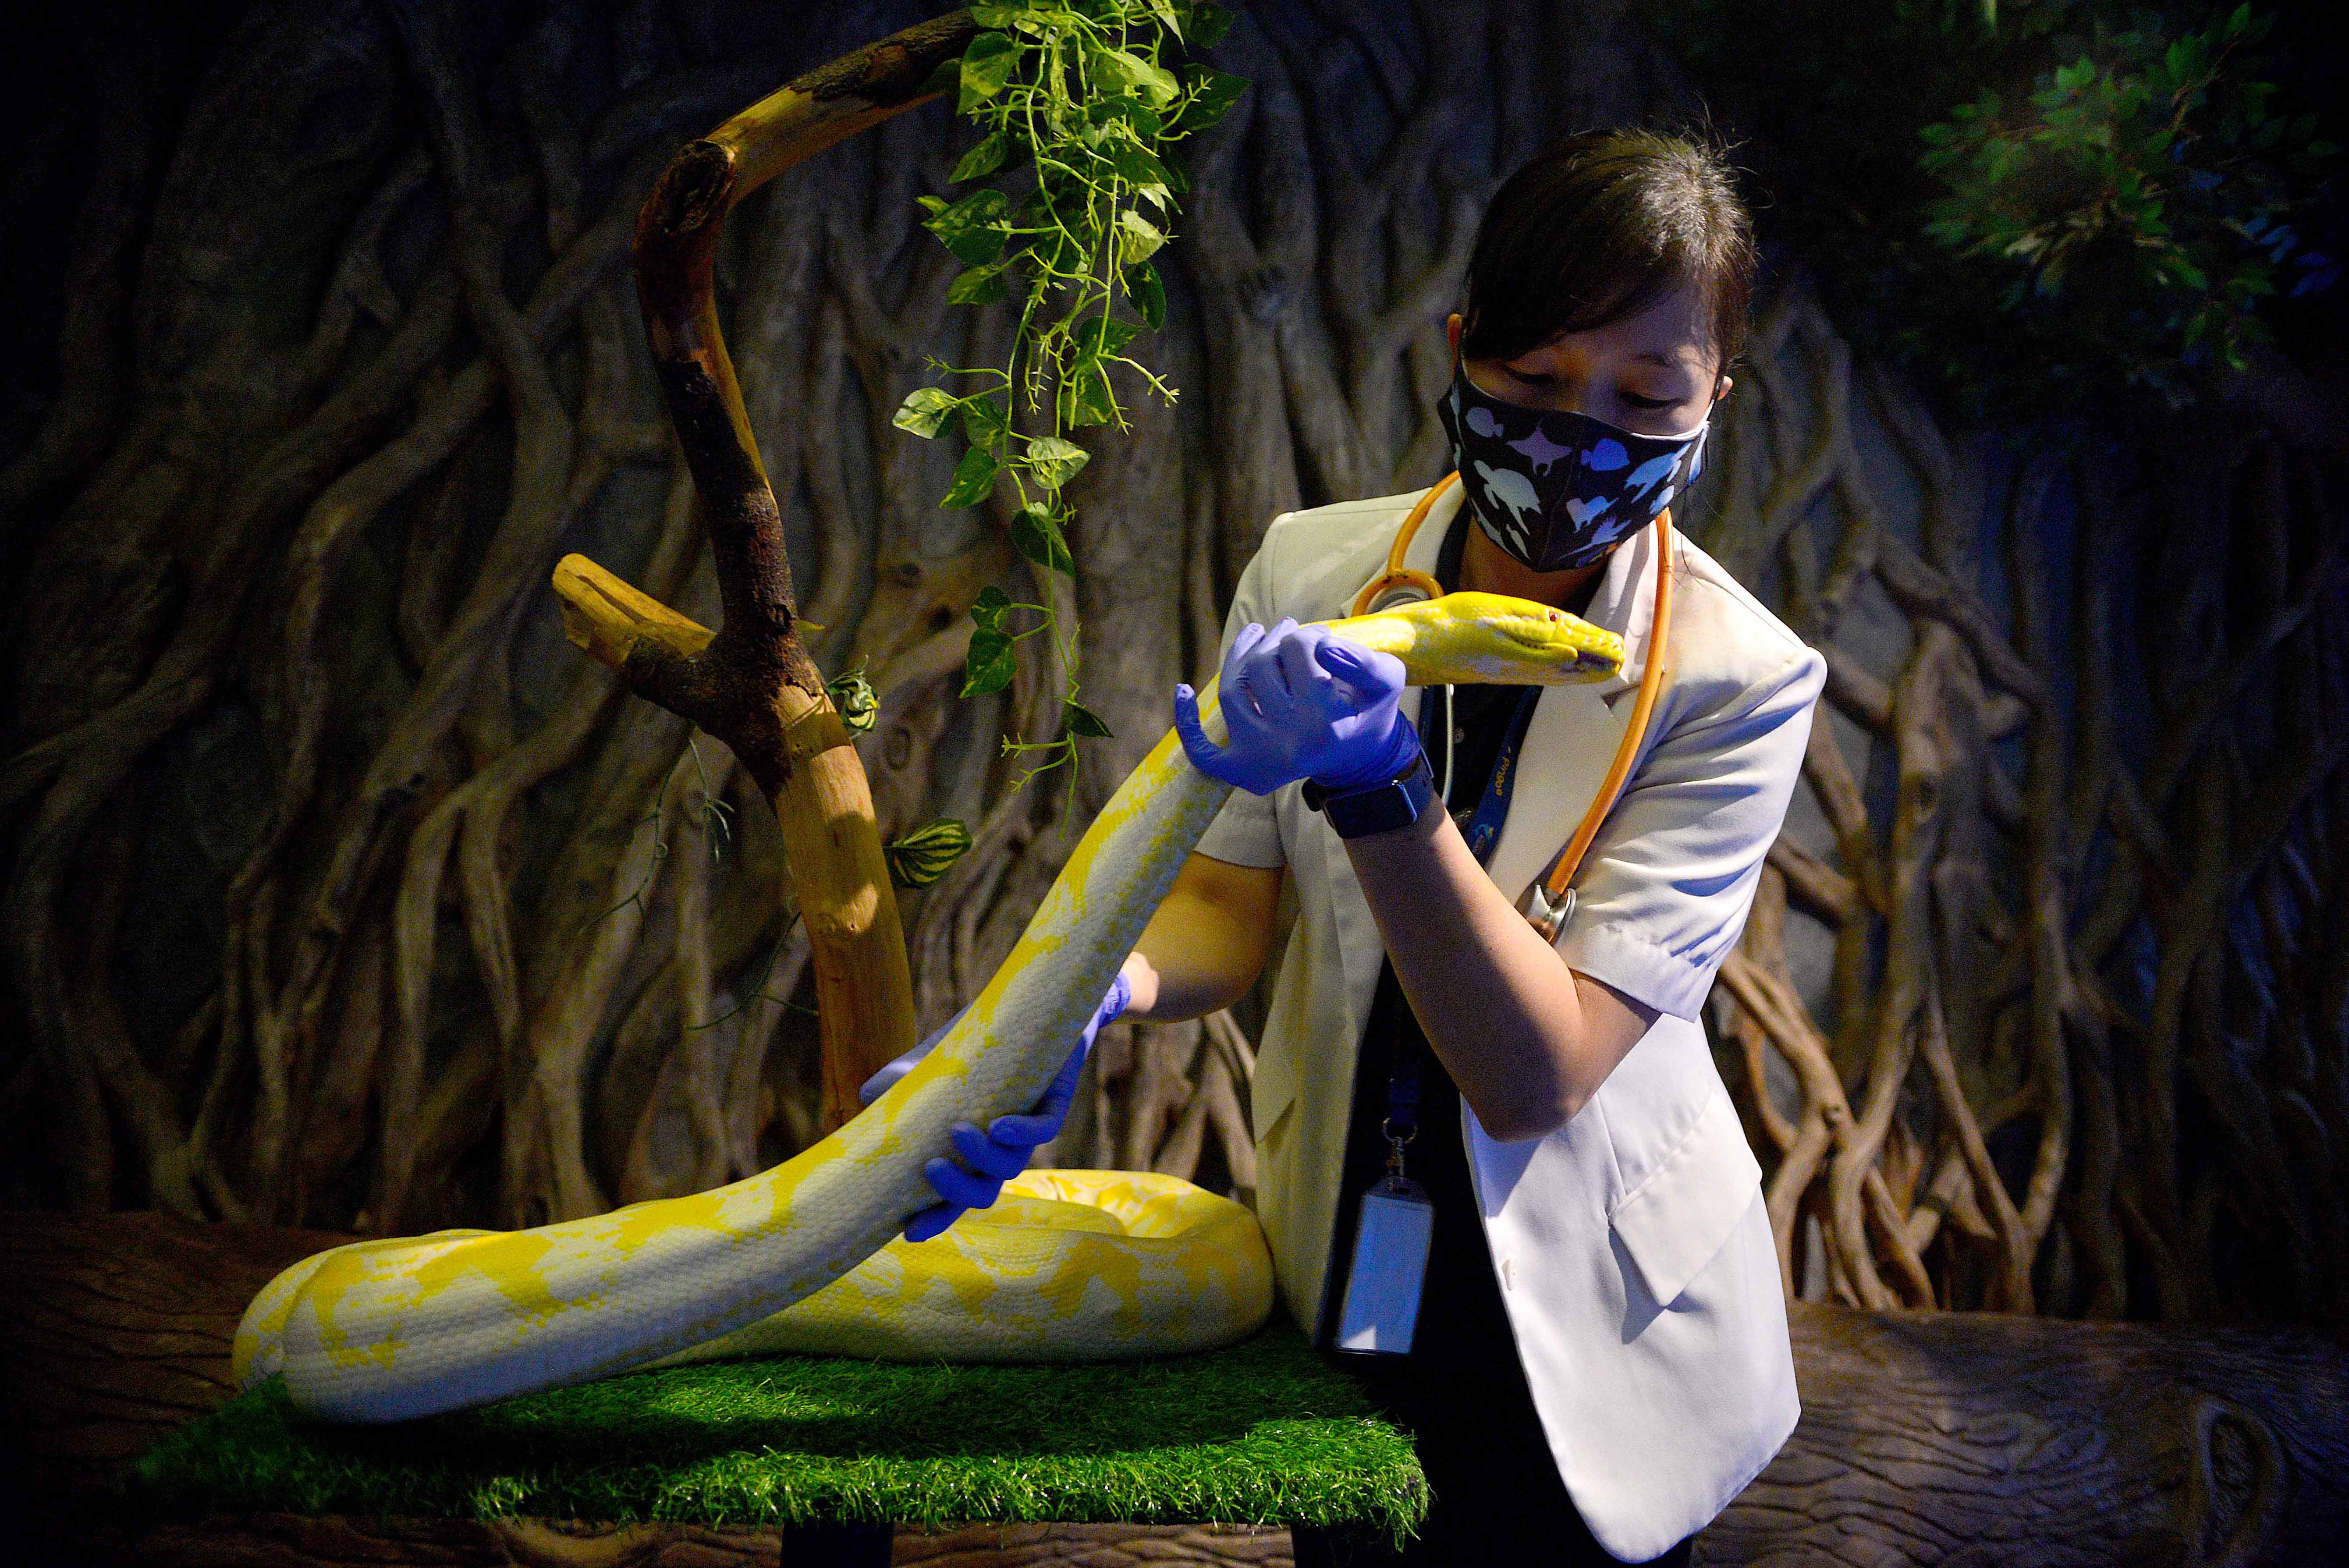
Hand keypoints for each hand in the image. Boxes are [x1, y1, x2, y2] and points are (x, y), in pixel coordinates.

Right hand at [889, 971, 1130, 1243]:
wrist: (1032, 1010)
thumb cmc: (974, 1045)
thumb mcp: (929, 1062)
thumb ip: (899, 1082)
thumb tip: (867, 1098)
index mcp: (968, 1151)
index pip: (952, 1198)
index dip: (935, 1218)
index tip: (909, 1230)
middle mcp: (998, 1149)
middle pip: (982, 1194)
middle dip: (955, 1192)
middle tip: (930, 1167)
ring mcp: (1027, 1129)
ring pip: (1010, 1166)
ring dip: (983, 1157)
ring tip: (959, 1130)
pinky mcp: (1054, 1104)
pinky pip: (1044, 1131)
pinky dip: (1022, 1132)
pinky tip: (1000, 1126)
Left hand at [1173, 618, 1419, 795]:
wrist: (1361, 757)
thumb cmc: (1370, 711)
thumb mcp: (1385, 681)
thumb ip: (1362, 661)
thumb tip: (1321, 645)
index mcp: (1326, 721)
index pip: (1299, 650)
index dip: (1310, 635)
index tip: (1324, 639)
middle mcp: (1290, 744)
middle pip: (1263, 666)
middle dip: (1276, 641)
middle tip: (1291, 631)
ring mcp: (1262, 758)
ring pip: (1234, 690)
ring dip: (1242, 656)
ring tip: (1259, 635)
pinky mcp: (1244, 771)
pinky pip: (1205, 753)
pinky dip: (1187, 723)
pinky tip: (1182, 690)